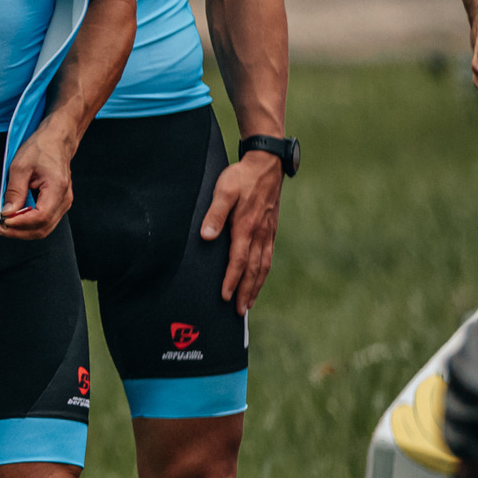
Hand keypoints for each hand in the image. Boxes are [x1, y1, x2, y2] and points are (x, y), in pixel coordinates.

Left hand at [0, 125, 73, 238]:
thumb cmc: (40, 149)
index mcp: (57, 188)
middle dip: (19, 232)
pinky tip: (15, 219)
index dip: (20, 223)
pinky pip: (45, 221)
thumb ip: (14, 191)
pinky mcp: (59, 204)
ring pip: (44, 228)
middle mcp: (64, 199)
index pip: (40, 217)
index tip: (3, 221)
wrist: (57, 140)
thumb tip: (6, 213)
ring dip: (23, 230)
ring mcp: (64, 203)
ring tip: (4, 224)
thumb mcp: (20, 166)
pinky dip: (28, 224)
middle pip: (43, 228)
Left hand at [201, 149, 284, 311]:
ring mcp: (267, 232)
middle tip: (240, 313)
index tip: (225, 297)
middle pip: (253, 270)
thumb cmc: (241, 177)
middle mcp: (259, 234)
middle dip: (246, 292)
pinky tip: (259, 279)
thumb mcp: (223, 190)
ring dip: (256, 286)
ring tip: (249, 304)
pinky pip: (268, 256)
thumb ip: (215, 214)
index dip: (231, 280)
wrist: (266, 164)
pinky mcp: (271, 229)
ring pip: (263, 266)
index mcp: (246, 227)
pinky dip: (263, 273)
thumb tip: (206, 237)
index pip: (238, 261)